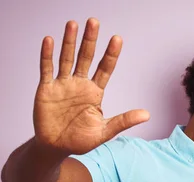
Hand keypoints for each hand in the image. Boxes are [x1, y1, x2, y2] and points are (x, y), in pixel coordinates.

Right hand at [33, 18, 148, 154]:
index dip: (111, 55)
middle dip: (90, 40)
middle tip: (94, 22)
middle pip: (86, 58)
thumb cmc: (80, 141)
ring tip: (73, 24)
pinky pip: (47, 69)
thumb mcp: (104, 132)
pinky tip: (49, 40)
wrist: (55, 148)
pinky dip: (47, 55)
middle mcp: (79, 85)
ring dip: (69, 42)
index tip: (117, 39)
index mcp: (95, 93)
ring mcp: (62, 85)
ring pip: (66, 59)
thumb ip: (123, 121)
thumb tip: (147, 115)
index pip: (105, 69)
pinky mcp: (46, 89)